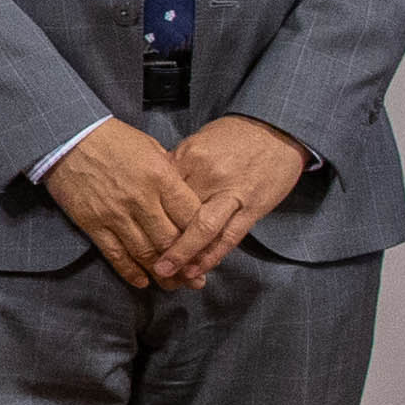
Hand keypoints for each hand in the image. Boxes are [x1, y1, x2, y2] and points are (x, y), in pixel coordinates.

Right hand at [39, 117, 199, 288]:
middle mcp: (142, 199)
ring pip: (145, 253)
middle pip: (171, 241)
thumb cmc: (114, 139)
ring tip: (173, 286)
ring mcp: (115, 213)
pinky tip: (143, 281)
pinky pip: (115, 254)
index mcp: (161, 177)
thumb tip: (186, 202)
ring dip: (162, 274)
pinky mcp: (93, 223)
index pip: (191, 217)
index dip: (203, 240)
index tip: (208, 252)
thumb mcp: (152, 148)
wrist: (67, 137)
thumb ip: (171, 177)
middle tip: (196, 280)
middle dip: (187, 265)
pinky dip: (130, 271)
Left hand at [153, 114, 310, 289]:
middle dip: (159, 239)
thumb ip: (175, 166)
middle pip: (177, 213)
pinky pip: (229, 237)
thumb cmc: (232, 136)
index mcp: (190, 157)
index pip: (159, 189)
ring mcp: (232, 194)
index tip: (128, 230)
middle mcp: (209, 177)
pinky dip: (211, 256)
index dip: (143, 213)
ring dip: (183, 255)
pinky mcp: (253, 208)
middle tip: (142, 260)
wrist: (276, 130)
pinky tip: (196, 269)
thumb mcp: (197, 142)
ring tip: (166, 274)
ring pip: (203, 229)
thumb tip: (149, 188)